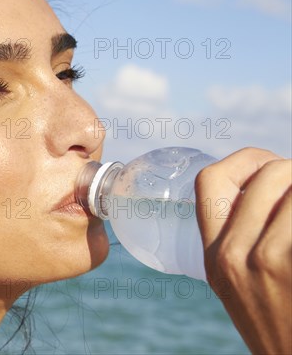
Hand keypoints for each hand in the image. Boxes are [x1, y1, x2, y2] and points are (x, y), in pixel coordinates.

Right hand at [195, 147, 290, 354]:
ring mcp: (266, 261)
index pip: (209, 180)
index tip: (268, 168)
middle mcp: (231, 254)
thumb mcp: (236, 282)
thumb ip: (239, 238)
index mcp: (211, 255)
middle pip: (266, 174)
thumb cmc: (275, 323)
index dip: (244, 160)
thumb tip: (269, 189)